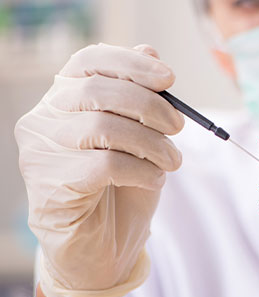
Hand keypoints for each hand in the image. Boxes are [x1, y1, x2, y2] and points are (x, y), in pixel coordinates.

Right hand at [15, 43, 183, 296]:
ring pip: (102, 127)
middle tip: (179, 127)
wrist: (103, 246)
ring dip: (151, 143)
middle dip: (149, 105)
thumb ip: (140, 96)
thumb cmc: (121, 185)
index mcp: (63, 97)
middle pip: (96, 90)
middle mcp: (43, 118)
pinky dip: (141, 169)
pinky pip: (104, 165)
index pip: (88, 61)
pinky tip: (154, 179)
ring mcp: (41, 152)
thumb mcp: (140, 136)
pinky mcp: (50, 186)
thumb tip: (149, 51)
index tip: (169, 78)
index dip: (130, 64)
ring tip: (172, 160)